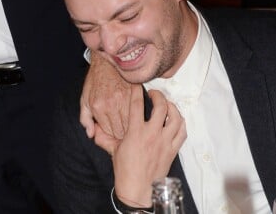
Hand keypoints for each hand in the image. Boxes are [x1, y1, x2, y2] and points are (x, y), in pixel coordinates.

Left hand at [80, 51, 131, 139]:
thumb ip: (85, 119)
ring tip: (133, 129)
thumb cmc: (95, 81)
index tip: (116, 138)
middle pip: (122, 130)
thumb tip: (90, 134)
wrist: (105, 61)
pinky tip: (138, 117)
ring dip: (132, 127)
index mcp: (99, 108)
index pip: (109, 132)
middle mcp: (112, 104)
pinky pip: (138, 109)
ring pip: (132, 122)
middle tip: (126, 136)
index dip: (113, 137)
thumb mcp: (84, 100)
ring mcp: (124, 98)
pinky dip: (138, 115)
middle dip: (124, 135)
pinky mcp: (134, 91)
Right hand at [100, 87, 185, 208]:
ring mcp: (164, 142)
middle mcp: (152, 134)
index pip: (136, 104)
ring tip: (167, 104)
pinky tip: (176, 119)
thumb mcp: (113, 151)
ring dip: (172, 107)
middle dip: (158, 95)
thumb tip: (93, 129)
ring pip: (175, 117)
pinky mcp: (172, 150)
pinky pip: (182, 132)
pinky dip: (181, 123)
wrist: (137, 190)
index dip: (137, 91)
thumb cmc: (125, 170)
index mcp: (135, 132)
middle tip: (154, 94)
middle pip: (161, 106)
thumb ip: (103, 137)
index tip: (138, 85)